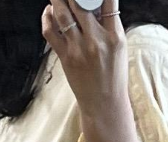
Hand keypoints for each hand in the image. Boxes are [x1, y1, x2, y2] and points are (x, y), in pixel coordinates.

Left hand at [42, 0, 127, 117]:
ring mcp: (78, 49)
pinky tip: (50, 11)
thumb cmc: (113, 75)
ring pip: (63, 13)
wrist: (104, 104)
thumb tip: (95, 2)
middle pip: (80, 2)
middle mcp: (96, 41)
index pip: (107, 0)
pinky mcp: (65, 57)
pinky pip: (50, 32)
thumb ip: (109, 23)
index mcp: (115, 36)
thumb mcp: (120, 46)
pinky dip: (47, 17)